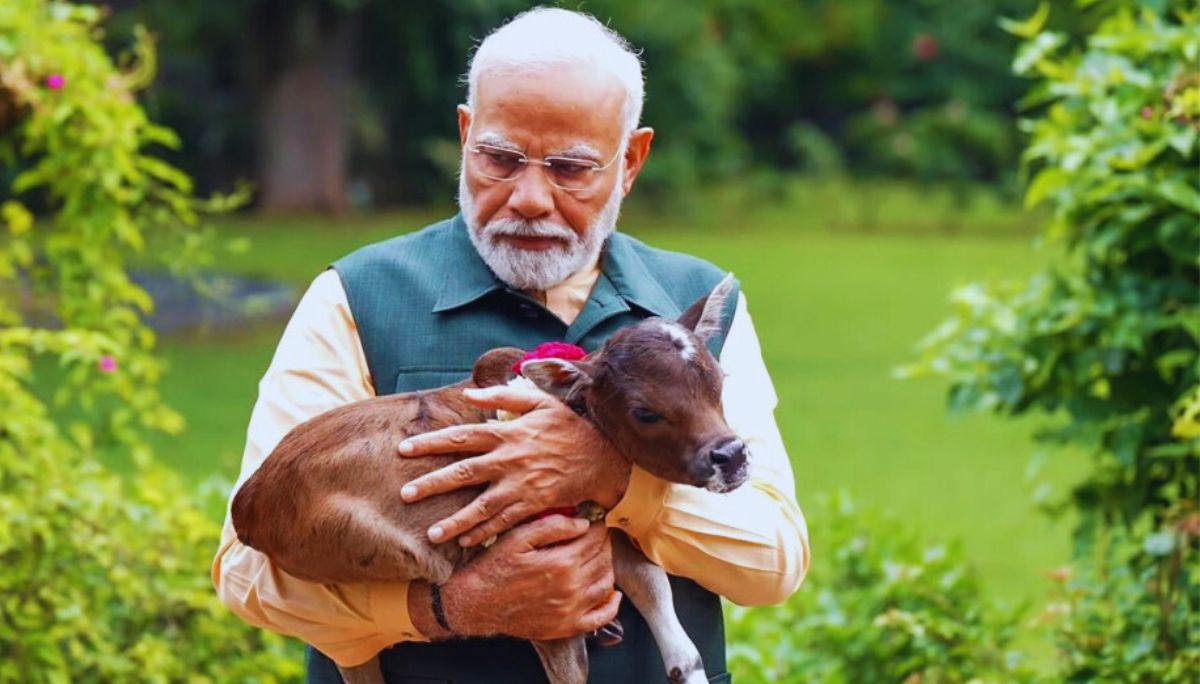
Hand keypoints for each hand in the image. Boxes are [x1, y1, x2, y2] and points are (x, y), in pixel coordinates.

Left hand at [398, 385, 631, 545]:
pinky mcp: (533, 506)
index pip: (460, 437)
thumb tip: (470, 394)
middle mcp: (508, 461)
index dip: (431, 443)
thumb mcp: (540, 402)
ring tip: (430, 534)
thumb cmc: (569, 426)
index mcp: (507, 434)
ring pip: (480, 507)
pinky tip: (465, 543)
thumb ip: (504, 397)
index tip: (405, 449)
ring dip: (453, 522)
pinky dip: (484, 533)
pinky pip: (503, 522)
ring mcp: (520, 487)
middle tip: (405, 494)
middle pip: (462, 473)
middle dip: (431, 485)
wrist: (604, 457)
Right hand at [411, 516, 620, 640]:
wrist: (476, 603)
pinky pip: (601, 618)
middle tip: (595, 535)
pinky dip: (612, 605)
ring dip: (607, 566)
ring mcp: (571, 610)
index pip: (595, 538)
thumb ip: (553, 526)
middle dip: (603, 543)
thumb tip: (584, 523)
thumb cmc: (494, 567)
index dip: (597, 525)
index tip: (593, 520)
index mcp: (561, 562)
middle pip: (603, 558)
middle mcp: (571, 587)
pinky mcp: (566, 626)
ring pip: (606, 583)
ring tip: (597, 556)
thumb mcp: (518, 538)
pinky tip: (612, 593)